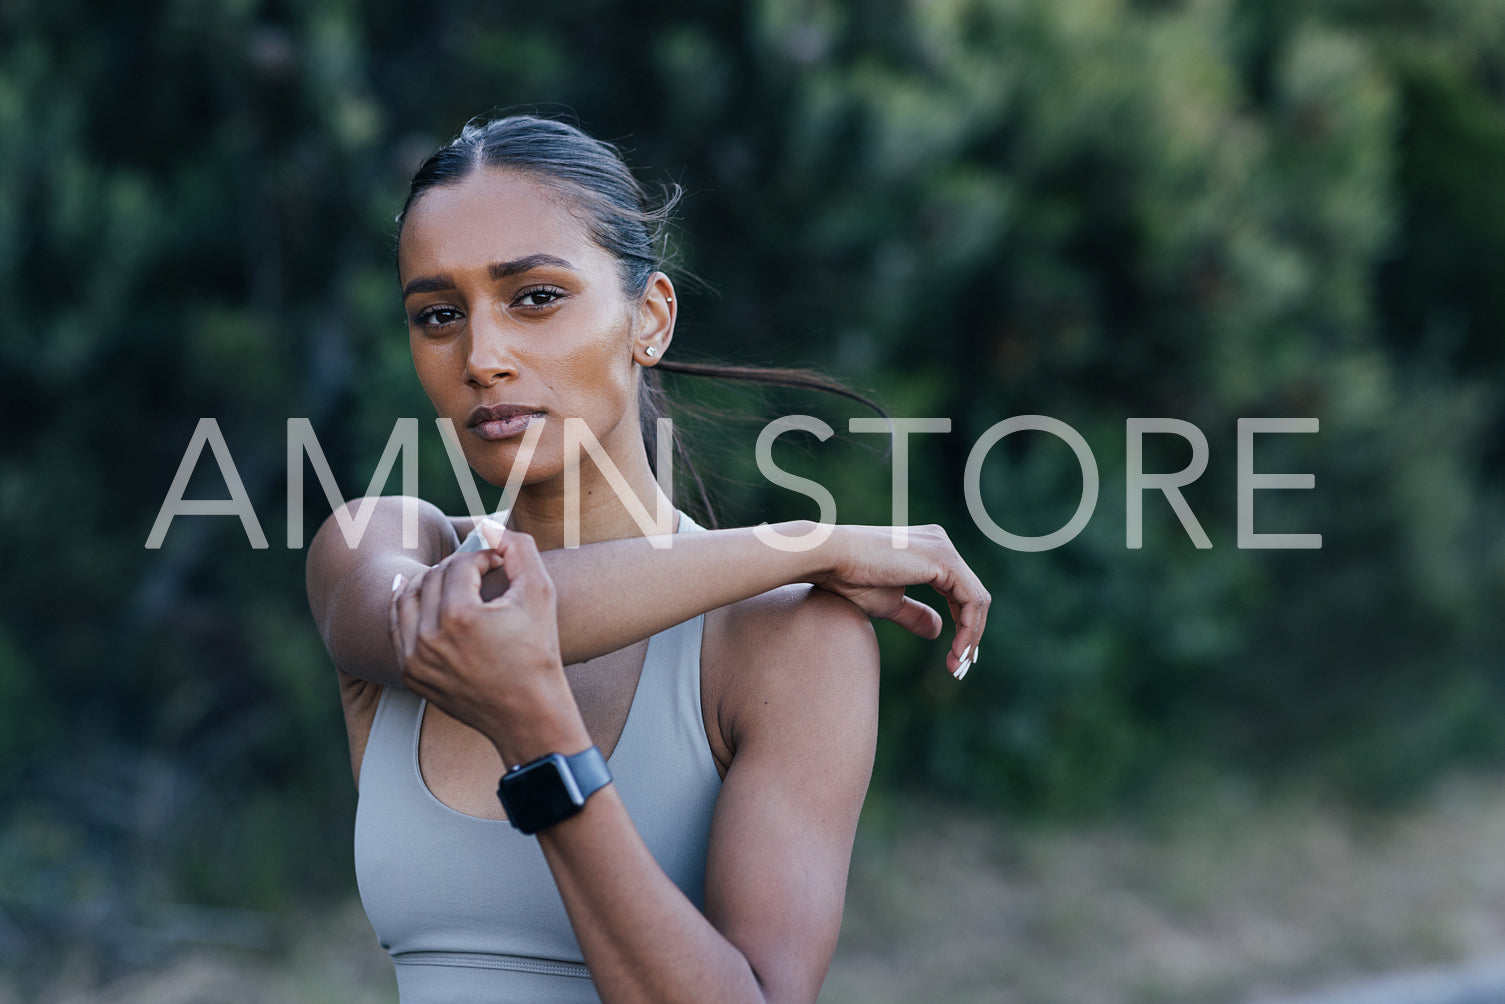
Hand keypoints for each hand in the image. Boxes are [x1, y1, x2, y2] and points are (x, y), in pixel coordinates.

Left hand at [389, 525, 565, 739]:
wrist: (527, 713)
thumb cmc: (538, 652)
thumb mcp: (540, 593)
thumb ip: (520, 549)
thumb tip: (494, 528)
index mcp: (460, 616)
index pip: (460, 563)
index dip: (483, 556)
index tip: (499, 564)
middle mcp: (429, 637)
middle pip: (433, 576)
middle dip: (458, 567)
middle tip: (480, 572)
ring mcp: (414, 658)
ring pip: (407, 597)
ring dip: (429, 581)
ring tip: (455, 582)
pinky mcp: (409, 673)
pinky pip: (397, 626)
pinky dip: (407, 606)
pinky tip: (420, 593)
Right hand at [807, 524, 989, 677]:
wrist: (829, 559)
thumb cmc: (849, 579)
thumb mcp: (889, 603)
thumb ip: (915, 614)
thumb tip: (939, 631)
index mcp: (930, 549)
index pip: (961, 592)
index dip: (964, 627)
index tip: (955, 658)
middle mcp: (942, 543)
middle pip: (973, 596)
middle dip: (971, 635)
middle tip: (960, 668)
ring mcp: (944, 548)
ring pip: (977, 601)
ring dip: (971, 638)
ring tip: (957, 665)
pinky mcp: (943, 559)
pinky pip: (970, 600)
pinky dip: (968, 629)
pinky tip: (956, 651)